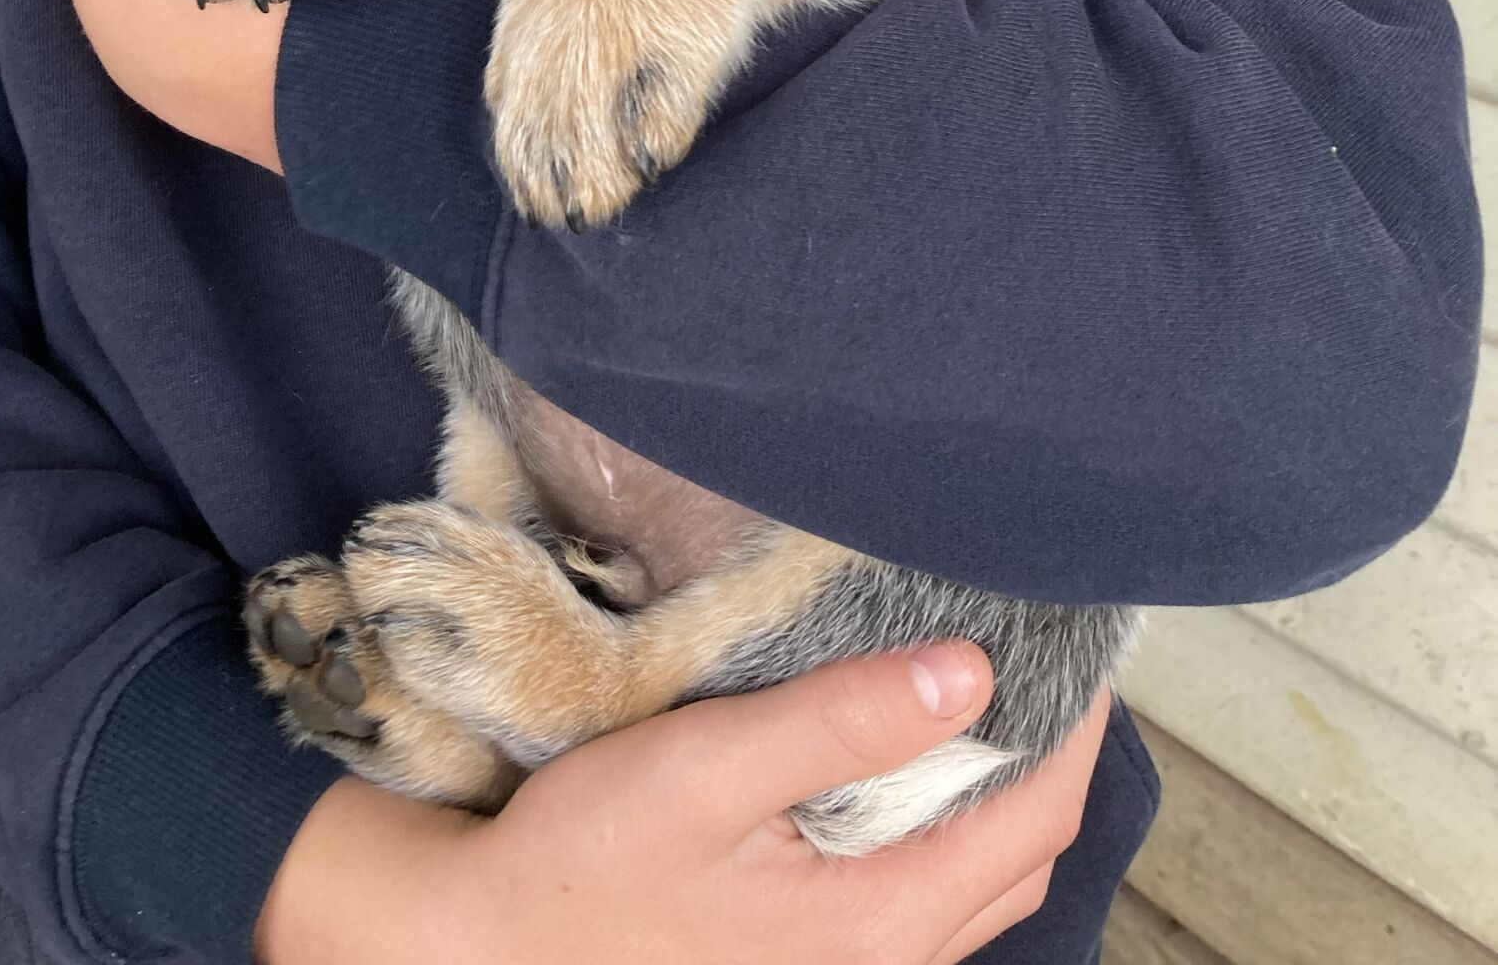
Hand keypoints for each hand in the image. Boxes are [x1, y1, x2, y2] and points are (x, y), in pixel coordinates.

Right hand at [254, 645, 1109, 964]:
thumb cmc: (588, 861)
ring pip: (978, 888)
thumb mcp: (710, 772)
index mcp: (882, 922)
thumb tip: (969, 672)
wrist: (493, 954)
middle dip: (1049, 755)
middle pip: (1022, 855)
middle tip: (1040, 657)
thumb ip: (841, 722)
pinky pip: (924, 906)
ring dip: (1001, 798)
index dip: (1073, 723)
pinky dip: (948, 834)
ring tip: (988, 700)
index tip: (1080, 640)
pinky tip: (909, 776)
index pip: (1033, 813)